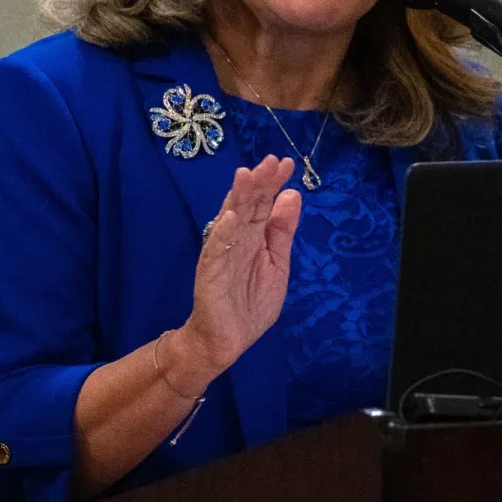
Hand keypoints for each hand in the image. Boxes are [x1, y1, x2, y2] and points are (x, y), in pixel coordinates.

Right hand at [175, 155, 301, 383]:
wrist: (226, 340)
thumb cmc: (250, 303)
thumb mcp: (277, 264)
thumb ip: (282, 231)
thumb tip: (292, 195)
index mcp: (254, 235)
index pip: (264, 202)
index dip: (273, 182)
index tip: (287, 163)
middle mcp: (237, 238)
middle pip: (247, 204)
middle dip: (259, 182)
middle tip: (271, 161)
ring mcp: (222, 253)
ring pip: (230, 220)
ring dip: (238, 198)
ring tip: (247, 176)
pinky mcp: (210, 272)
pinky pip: (216, 251)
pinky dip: (222, 233)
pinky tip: (230, 217)